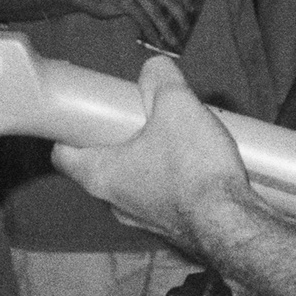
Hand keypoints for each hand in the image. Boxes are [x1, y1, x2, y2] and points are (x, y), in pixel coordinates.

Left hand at [54, 58, 259, 260]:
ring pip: (134, 181)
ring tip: (178, 137)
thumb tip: (154, 68)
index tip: (88, 113)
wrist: (232, 224)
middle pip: (103, 164)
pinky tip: (198, 164)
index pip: (63, 154)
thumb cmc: (195, 169)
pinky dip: (173, 179)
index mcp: (101, 175)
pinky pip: (162, 196)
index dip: (71, 130)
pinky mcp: (171, 227)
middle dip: (120, 138)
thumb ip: (160, 80)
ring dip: (149, 158)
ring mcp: (142, 219)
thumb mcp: (177, 106)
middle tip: (142, 116)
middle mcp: (114, 203)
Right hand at [68, 0, 196, 50]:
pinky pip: (143, 21)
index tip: (192, 12)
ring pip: (157, 13)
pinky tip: (156, 42)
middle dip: (181, 18)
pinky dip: (152, 33)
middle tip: (185, 31)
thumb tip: (175, 12)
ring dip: (167, 30)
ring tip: (174, 42)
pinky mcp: (124, 1)